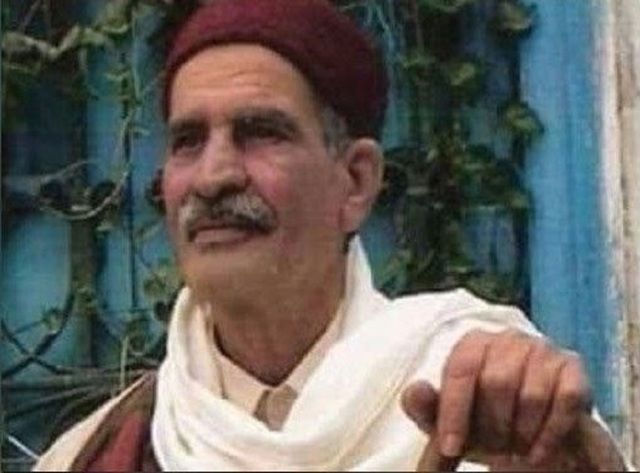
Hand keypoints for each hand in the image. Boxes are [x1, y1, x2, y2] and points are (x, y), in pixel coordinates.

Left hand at [401, 330, 624, 470]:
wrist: (530, 433)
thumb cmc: (481, 420)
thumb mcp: (447, 420)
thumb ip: (424, 406)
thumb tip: (416, 390)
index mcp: (473, 342)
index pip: (461, 369)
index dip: (454, 412)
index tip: (451, 446)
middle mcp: (508, 337)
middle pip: (496, 382)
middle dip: (492, 425)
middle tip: (495, 446)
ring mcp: (542, 348)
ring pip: (531, 394)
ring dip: (521, 433)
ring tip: (516, 445)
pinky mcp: (572, 366)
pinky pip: (565, 400)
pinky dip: (550, 434)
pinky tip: (537, 451)